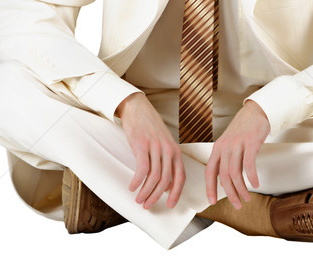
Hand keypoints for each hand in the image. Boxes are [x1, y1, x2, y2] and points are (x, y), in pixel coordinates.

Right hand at [116, 92, 185, 208]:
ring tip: (138, 199)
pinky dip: (137, 181)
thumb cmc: (150, 126)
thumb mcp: (163, 143)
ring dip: (145, 192)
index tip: (169, 205)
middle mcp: (168, 149)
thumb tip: (167, 185)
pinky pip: (142, 169)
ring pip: (154, 177)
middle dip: (156, 196)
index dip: (176, 193)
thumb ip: (167, 161)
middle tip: (147, 205)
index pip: (180, 177)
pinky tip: (132, 186)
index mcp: (175, 150)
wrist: (137, 107)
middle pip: (166, 180)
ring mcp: (155, 147)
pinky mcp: (142, 145)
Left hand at [204, 100, 270, 208]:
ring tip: (246, 197)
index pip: (210, 171)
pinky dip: (251, 177)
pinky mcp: (250, 142)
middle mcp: (225, 146)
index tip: (212, 201)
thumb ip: (224, 160)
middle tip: (237, 204)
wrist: (255, 112)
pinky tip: (255, 184)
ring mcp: (237, 144)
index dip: (209, 188)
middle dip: (230, 193)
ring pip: (235, 172)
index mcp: (218, 148)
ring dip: (241, 189)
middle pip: (224, 175)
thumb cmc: (242, 129)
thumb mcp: (228, 143)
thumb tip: (223, 181)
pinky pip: (249, 164)